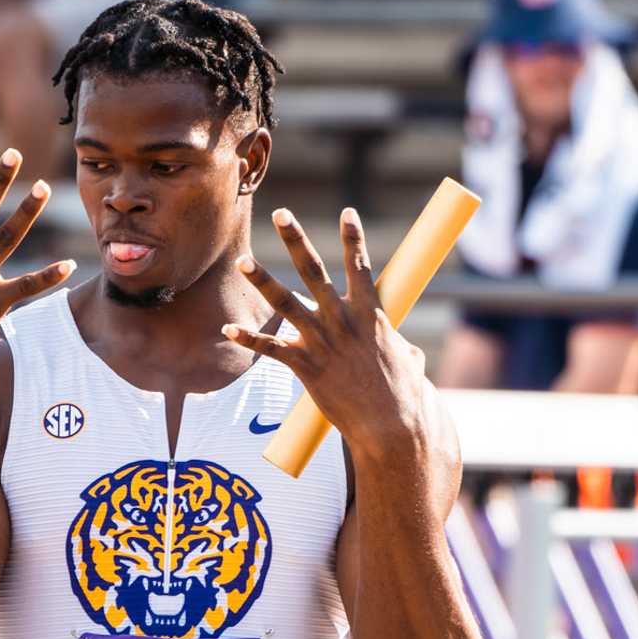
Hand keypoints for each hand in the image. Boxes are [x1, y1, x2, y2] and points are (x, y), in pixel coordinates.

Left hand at [226, 208, 430, 459]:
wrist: (390, 426)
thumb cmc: (405, 397)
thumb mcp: (410, 363)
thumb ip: (403, 349)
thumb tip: (406, 352)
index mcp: (370, 315)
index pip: (360, 267)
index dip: (354, 238)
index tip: (347, 212)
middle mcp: (342, 321)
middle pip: (314, 271)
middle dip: (296, 240)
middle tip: (281, 213)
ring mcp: (322, 343)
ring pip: (285, 303)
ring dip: (262, 279)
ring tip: (243, 260)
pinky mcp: (306, 367)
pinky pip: (271, 349)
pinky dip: (248, 338)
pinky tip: (227, 329)